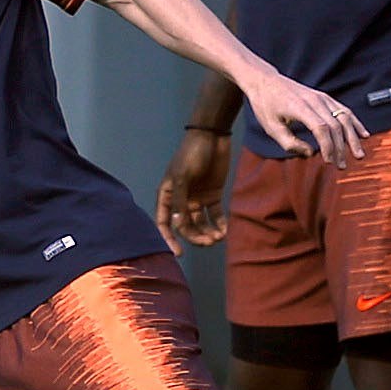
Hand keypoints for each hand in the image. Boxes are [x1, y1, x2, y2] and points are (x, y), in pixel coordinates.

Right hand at [154, 128, 235, 252]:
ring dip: (208, 232)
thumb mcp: (183, 176)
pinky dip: (220, 224)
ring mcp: (197, 198)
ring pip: (201, 224)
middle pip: (186, 226)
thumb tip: (177, 225)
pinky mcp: (213, 195)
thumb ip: (180, 201)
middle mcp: (181, 200)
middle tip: (209, 242)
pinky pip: (216, 215)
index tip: (179, 253)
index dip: (169, 239)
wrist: (212, 136)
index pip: (165, 223)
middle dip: (196, 237)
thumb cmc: (192, 154)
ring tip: (219, 237)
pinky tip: (225, 230)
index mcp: (168, 195)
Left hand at [242, 69, 367, 168]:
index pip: (321, 128)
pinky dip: (355, 123)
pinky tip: (363, 134)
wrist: (266, 81)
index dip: (328, 146)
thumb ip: (289, 143)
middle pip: (335, 126)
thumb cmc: (266, 105)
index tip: (329, 161)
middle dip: (340, 148)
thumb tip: (311, 153)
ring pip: (344, 118)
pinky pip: (344, 110)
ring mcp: (322, 98)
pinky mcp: (325, 98)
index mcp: (300, 107)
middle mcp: (315, 101)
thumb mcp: (270, 127)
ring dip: (352, 138)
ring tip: (358, 154)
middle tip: (341, 165)